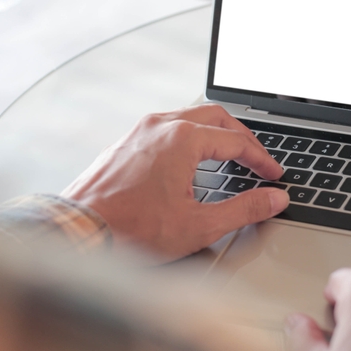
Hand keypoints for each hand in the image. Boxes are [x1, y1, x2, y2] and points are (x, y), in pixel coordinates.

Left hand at [62, 104, 286, 259]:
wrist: (76, 233)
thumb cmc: (130, 230)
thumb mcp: (199, 225)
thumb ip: (244, 209)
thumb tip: (274, 199)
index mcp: (183, 139)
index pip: (237, 141)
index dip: (261, 160)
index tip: (273, 176)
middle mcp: (161, 126)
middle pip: (216, 117)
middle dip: (243, 137)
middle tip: (258, 159)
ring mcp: (139, 131)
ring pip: (190, 118)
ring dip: (216, 133)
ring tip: (230, 155)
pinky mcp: (125, 143)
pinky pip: (167, 127)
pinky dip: (190, 138)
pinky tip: (192, 160)